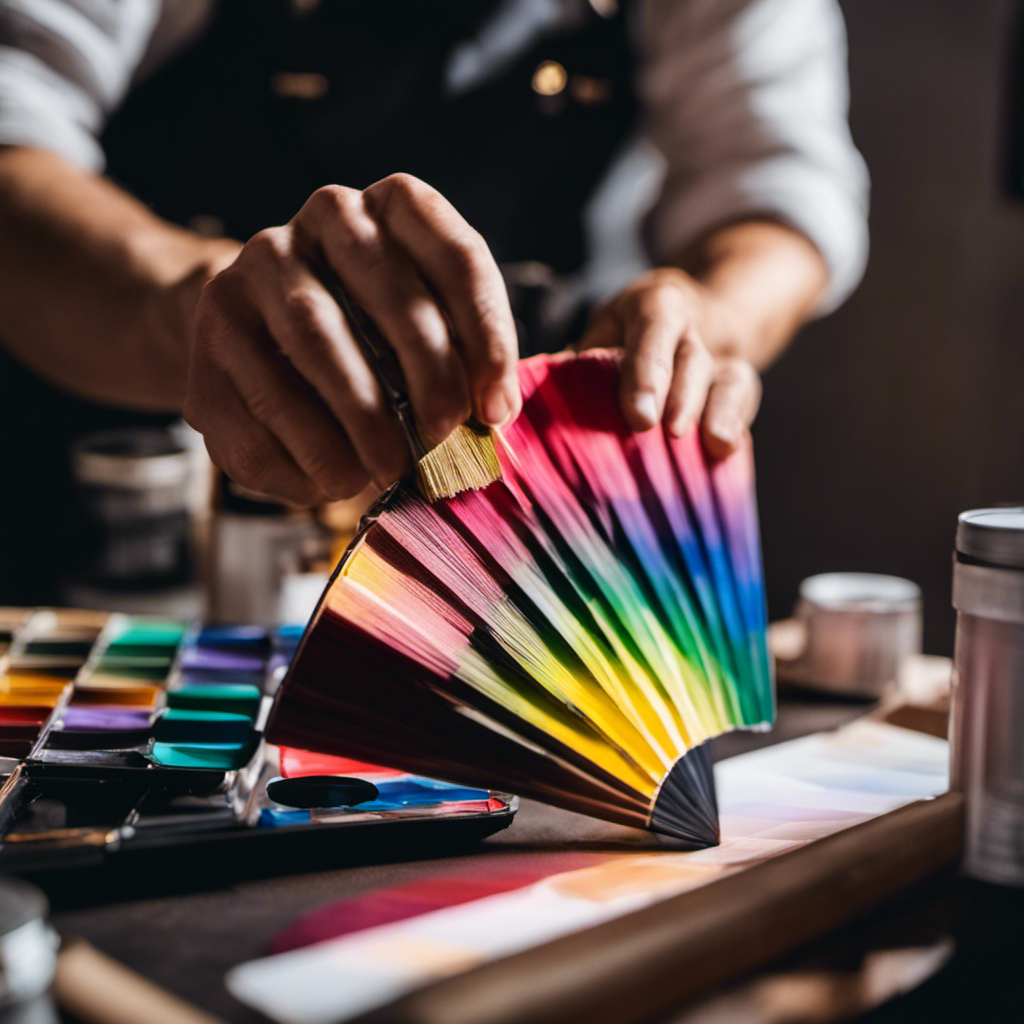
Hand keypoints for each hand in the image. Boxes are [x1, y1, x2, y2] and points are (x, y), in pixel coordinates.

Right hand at [184, 174, 520, 504]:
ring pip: (314, 339)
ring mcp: (258, 265)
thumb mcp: (427, 333)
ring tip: (387, 472)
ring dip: (360, 419)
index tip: (496, 411)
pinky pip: (257, 398)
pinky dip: (300, 452)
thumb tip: (487, 418)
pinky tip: (329, 481)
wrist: (263, 330)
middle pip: (386, 291)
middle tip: (442, 441)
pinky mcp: (211, 324)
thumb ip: (460, 363)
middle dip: (427, 378)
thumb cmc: (371, 338)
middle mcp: (326, 218)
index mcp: (396, 208)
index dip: (486, 338)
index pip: (457, 256)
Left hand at [577, 268, 761, 457]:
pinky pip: (744, 402)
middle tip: (670, 432)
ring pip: (727, 378)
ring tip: (715, 444)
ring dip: (721, 412)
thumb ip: (581, 364)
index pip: (653, 331)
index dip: (646, 373)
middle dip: (682, 397)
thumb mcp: (600, 332)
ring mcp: (720, 355)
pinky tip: (727, 453)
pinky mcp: (740, 383)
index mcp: (653, 305)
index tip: (638, 418)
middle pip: (691, 358)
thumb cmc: (625, 335)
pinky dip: (737, 426)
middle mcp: (692, 327)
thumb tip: (543, 404)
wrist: (690, 316)